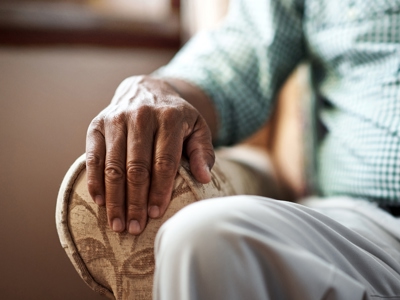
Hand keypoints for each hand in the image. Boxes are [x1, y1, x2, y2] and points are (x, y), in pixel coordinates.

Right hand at [86, 76, 214, 234]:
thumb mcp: (197, 128)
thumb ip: (202, 152)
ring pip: (114, 165)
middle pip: (137, 167)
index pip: (164, 161)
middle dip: (135, 202)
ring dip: (115, 198)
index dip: (160, 190)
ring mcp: (116, 119)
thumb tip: (204, 179)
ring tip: (118, 224)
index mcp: (170, 117)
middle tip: (135, 228)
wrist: (147, 89)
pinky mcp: (98, 124)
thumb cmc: (175, 116)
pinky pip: (93, 156)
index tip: (156, 214)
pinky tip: (100, 201)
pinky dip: (95, 180)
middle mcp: (141, 115)